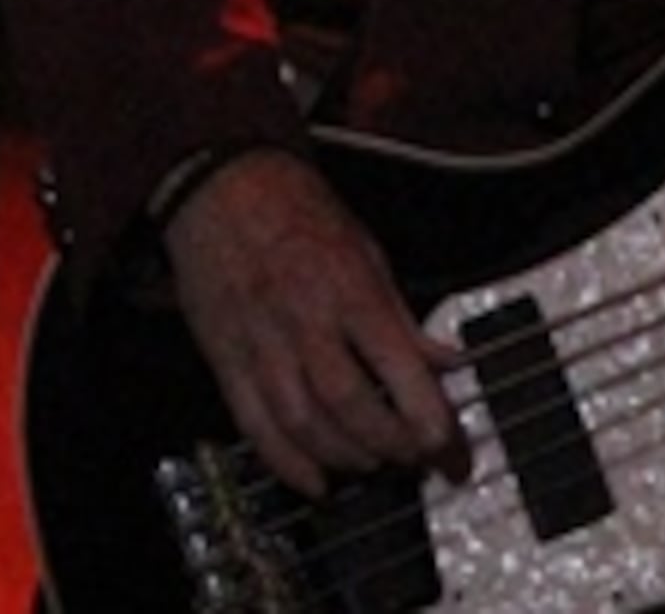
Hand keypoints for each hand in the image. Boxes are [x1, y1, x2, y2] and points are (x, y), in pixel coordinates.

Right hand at [162, 146, 468, 497]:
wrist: (215, 183)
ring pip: (303, 424)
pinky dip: (286, 463)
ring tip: (370, 462)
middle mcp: (303, 320)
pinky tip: (314, 480)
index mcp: (347, 288)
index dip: (429, 420)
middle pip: (351, 407)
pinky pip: (253, 425)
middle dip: (391, 448)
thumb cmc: (295, 208)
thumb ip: (403, 314)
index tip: (449, 447)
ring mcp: (259, 341)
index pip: (397, 369)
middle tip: (414, 458)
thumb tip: (449, 361)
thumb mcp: (365, 248)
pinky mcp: (225, 357)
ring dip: (345, 458)